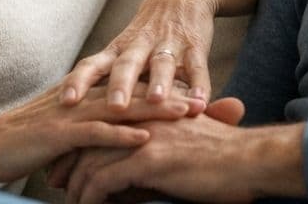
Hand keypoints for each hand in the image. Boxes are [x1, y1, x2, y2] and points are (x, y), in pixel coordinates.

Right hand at [0, 82, 197, 182]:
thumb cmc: (22, 143)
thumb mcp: (62, 133)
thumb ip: (87, 128)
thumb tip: (112, 133)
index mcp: (84, 96)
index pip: (130, 89)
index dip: (163, 89)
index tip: (197, 93)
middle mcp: (81, 98)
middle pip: (134, 92)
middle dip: (170, 94)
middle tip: (204, 100)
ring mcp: (69, 114)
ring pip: (121, 107)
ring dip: (156, 109)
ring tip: (187, 112)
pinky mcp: (58, 133)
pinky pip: (94, 133)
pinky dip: (121, 135)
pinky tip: (146, 138)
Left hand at [61, 0, 216, 109]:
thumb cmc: (146, 33)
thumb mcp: (123, 50)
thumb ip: (105, 79)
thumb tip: (78, 114)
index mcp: (118, 50)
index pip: (92, 65)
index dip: (79, 81)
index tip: (65, 102)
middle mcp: (140, 46)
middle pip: (126, 65)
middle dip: (119, 86)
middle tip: (114, 107)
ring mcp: (168, 45)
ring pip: (162, 64)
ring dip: (159, 82)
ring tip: (156, 100)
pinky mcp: (195, 46)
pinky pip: (197, 66)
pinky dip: (200, 84)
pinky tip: (201, 101)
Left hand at [62, 98, 254, 203]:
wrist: (251, 160)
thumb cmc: (223, 160)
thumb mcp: (181, 151)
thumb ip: (152, 158)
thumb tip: (128, 186)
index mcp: (149, 112)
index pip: (103, 122)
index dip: (82, 144)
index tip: (68, 163)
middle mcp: (142, 120)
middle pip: (89, 138)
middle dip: (69, 163)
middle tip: (56, 182)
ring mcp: (144, 137)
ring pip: (91, 161)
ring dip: (76, 186)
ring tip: (70, 202)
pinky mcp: (149, 159)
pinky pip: (105, 181)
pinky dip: (91, 199)